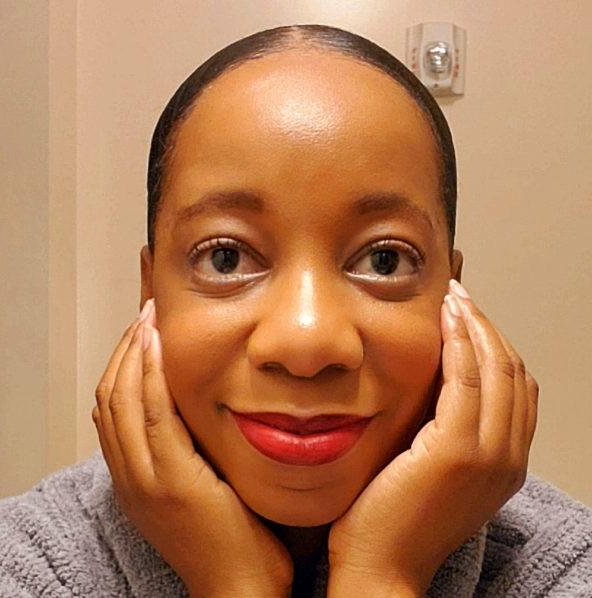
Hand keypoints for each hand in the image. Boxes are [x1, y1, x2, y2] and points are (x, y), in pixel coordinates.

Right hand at [92, 299, 293, 596]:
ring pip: (123, 401)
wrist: (238, 587)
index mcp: (135, 477)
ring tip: (147, 319)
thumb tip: (201, 407)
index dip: (122, 366)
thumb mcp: (198, 488)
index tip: (141, 333)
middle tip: (143, 316)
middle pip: (110, 398)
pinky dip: (150, 377)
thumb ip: (190, 450)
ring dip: (133, 354)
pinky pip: (152, 417)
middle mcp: (131, 476)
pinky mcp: (172, 481)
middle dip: (124, 351)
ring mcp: (146, 479)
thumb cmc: (230, 536)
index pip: (113, 410)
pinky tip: (157, 346)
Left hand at [327, 280, 538, 594]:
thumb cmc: (392, 518)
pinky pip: (466, 379)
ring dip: (475, 325)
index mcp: (504, 461)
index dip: (494, 344)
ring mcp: (488, 454)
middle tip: (460, 298)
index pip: (515, 386)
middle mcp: (508, 457)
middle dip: (487, 327)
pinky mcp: (457, 450)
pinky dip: (459, 342)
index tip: (466, 315)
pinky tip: (444, 318)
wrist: (380, 567)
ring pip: (496, 368)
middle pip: (512, 370)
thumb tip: (432, 380)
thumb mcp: (430, 467)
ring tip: (453, 298)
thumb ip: (442, 428)